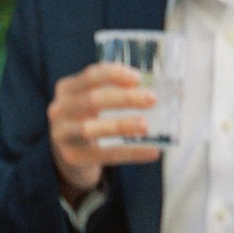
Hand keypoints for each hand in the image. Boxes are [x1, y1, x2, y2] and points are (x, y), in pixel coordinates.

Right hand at [47, 63, 161, 199]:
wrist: (70, 153)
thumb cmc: (90, 119)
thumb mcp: (96, 102)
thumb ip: (119, 91)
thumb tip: (174, 91)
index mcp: (66, 88)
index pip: (90, 76)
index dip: (114, 74)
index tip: (139, 78)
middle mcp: (59, 109)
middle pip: (92, 100)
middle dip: (124, 98)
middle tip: (152, 99)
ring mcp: (62, 134)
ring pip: (92, 128)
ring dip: (121, 125)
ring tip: (146, 125)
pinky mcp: (73, 157)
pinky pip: (105, 155)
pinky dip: (131, 153)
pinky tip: (152, 151)